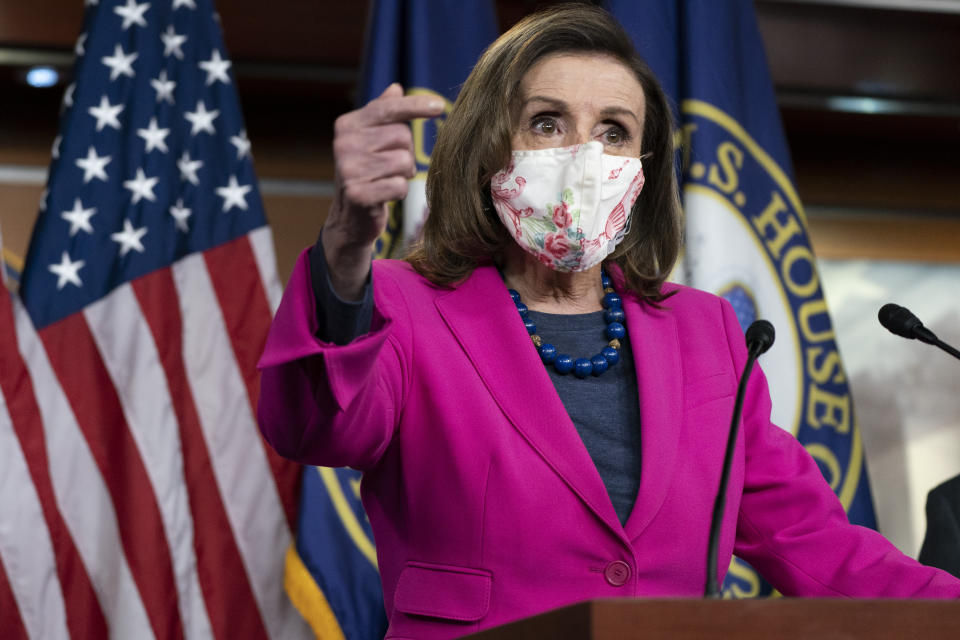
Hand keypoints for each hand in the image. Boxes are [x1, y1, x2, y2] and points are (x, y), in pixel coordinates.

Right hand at [322, 83, 444, 299]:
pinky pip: (399, 186)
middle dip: (405, 153)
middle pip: (401, 137)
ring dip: (403, 174)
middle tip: (390, 166)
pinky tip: (384, 195)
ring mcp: (349, 169)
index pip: (388, 109)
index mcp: (348, 125)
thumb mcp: (371, 141)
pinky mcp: (357, 194)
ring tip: (386, 180)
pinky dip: (398, 192)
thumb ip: (382, 114)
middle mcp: (344, 144)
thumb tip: (395, 88)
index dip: (415, 106)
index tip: (439, 107)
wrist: (350, 218)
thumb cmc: (367, 173)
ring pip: (403, 162)